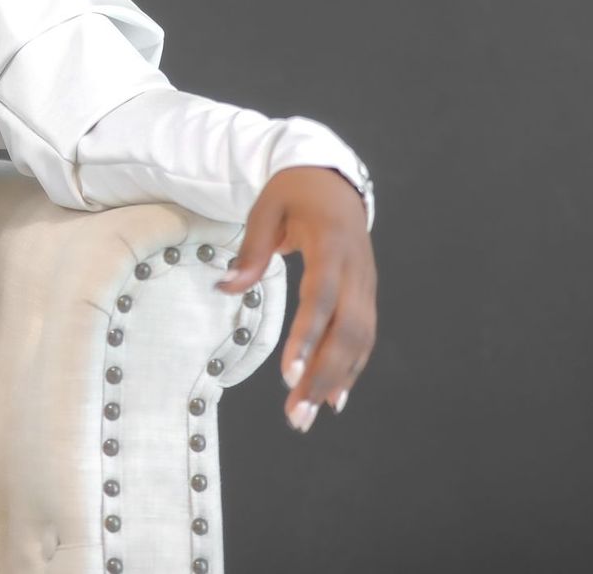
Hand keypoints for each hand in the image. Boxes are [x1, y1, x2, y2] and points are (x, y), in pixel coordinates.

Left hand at [212, 165, 375, 432]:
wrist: (333, 178)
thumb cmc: (294, 192)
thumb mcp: (266, 208)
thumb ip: (251, 249)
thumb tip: (226, 285)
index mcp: (330, 245)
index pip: (321, 298)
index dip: (307, 337)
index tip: (289, 373)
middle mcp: (356, 270)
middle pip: (346, 331)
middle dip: (322, 375)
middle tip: (296, 413)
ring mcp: (366, 284)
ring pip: (359, 341)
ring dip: (337, 380)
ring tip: (309, 414)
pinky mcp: (367, 294)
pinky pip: (364, 337)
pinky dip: (352, 369)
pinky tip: (334, 397)